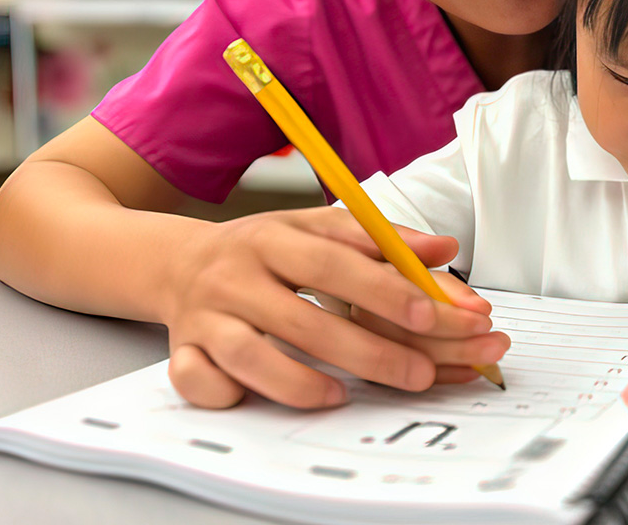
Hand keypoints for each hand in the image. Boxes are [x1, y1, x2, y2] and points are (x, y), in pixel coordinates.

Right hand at [162, 206, 508, 410]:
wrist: (182, 262)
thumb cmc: (266, 249)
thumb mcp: (320, 229)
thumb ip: (383, 240)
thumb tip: (444, 248)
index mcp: (275, 235)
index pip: (335, 260)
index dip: (382, 288)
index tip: (428, 312)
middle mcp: (238, 273)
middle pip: (303, 316)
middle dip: (367, 350)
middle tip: (418, 372)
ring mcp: (207, 314)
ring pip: (252, 355)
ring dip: (303, 382)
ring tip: (346, 395)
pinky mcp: (183, 351)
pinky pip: (200, 382)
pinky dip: (234, 394)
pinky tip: (269, 398)